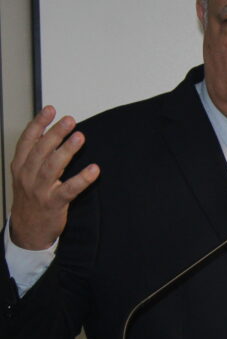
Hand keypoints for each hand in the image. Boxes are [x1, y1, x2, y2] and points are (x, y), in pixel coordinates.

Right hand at [9, 107, 98, 249]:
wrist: (27, 229)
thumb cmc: (31, 198)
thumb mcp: (26, 174)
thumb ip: (36, 155)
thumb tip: (51, 132)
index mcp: (20, 166)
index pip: (28, 141)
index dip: (38, 124)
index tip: (50, 110)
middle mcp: (27, 176)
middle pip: (41, 150)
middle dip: (55, 133)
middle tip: (70, 120)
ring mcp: (40, 190)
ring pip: (52, 166)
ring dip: (66, 150)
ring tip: (79, 137)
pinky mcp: (54, 203)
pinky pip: (69, 189)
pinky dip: (82, 179)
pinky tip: (94, 169)